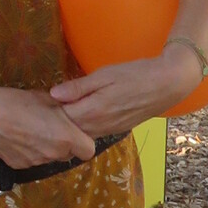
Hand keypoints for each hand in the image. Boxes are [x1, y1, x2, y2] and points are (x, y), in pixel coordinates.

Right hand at [0, 83, 99, 173]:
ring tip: (32, 129)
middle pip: (68, 154)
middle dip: (65, 142)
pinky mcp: (19, 165)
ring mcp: (36, 162)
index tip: (76, 131)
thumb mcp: (46, 98)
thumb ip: (64, 108)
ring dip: (47, 146)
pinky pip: (32, 159)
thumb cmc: (17, 101)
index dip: (84, 141)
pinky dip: (30, 150)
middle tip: (52, 126)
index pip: (88, 150)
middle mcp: (53, 154)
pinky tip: (18, 136)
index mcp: (64, 137)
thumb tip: (72, 109)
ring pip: (50, 156)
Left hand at [51, 43, 204, 132]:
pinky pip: (95, 132)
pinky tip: (81, 114)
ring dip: (70, 125)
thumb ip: (79, 87)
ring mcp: (110, 130)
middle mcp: (100, 126)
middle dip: (57, 120)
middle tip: (45, 107)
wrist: (167, 84)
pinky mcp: (118, 129)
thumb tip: (53, 95)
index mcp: (93, 111)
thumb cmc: (135, 74)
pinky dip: (84, 126)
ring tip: (60, 111)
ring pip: (82, 133)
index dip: (50, 110)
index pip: (62, 117)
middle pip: (70, 129)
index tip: (40, 101)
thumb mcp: (105, 74)